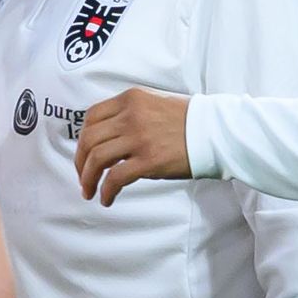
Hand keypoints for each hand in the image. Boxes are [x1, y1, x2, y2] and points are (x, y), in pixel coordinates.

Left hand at [74, 88, 192, 203]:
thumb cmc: (190, 121)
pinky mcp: (148, 161)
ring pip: (97, 159)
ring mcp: (139, 138)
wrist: (217, 132)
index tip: (83, 154)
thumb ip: (131, 113)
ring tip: (89, 192)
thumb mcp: (155, 104)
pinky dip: (106, 191)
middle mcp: (131, 116)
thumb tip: (109, 136)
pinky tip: (107, 199)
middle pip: (89, 139)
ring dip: (88, 179)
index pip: (92, 117)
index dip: (82, 139)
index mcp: (131, 99)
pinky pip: (114, 178)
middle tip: (83, 177)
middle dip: (80, 162)